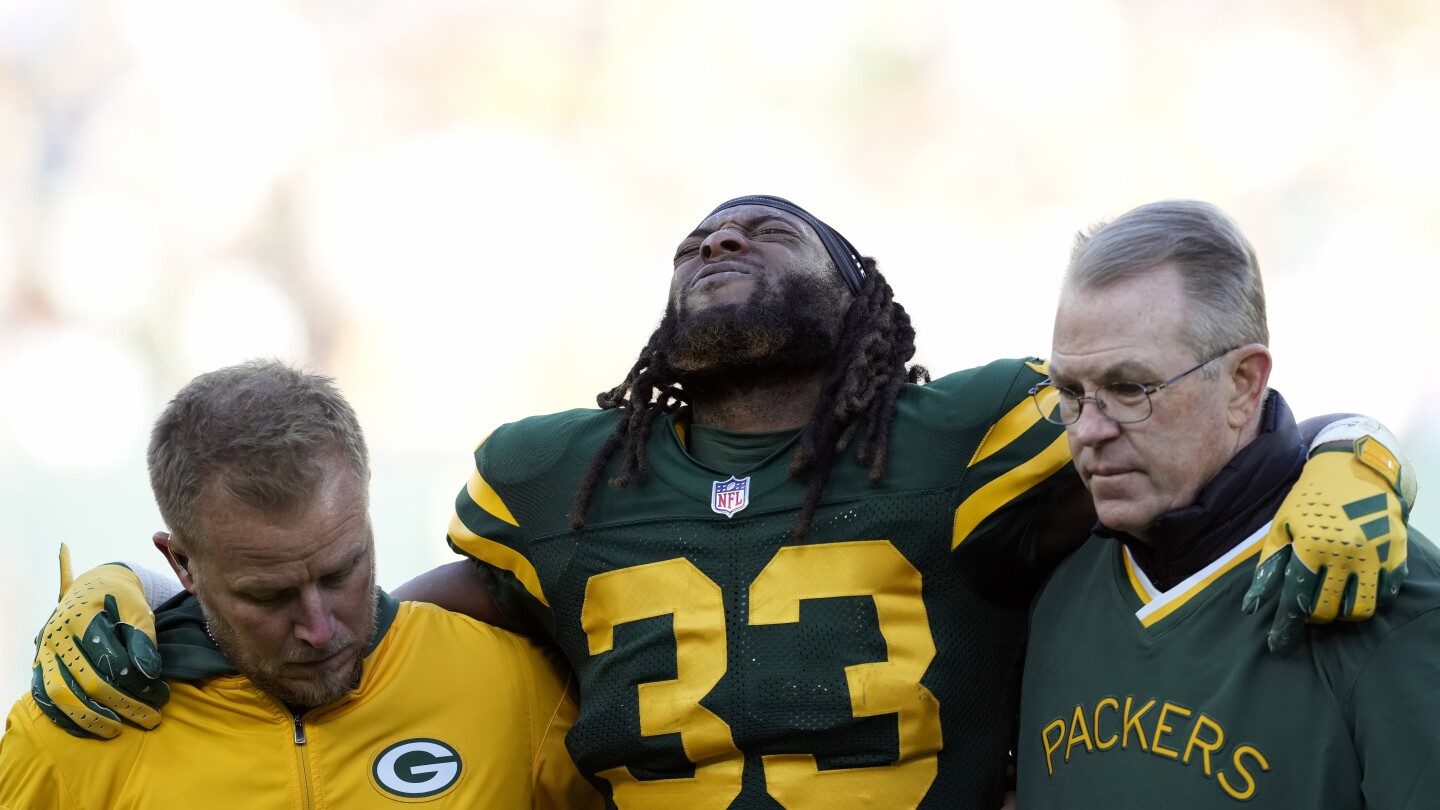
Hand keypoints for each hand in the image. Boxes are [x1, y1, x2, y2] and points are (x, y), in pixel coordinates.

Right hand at [30, 545, 169, 737]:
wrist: (92, 587)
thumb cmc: (120, 600)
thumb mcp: (138, 609)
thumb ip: (144, 638)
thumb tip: (150, 673)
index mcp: (80, 616)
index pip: (109, 657)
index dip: (137, 680)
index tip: (161, 694)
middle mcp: (56, 635)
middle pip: (87, 680)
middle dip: (122, 704)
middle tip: (151, 718)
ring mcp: (43, 652)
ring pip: (61, 694)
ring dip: (90, 718)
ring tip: (117, 731)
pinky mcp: (38, 666)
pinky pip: (44, 698)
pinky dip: (64, 718)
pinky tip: (88, 730)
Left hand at [1243, 437, 1408, 651]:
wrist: (1354, 468)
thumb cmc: (1309, 499)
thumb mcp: (1282, 526)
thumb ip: (1268, 566)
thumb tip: (1251, 606)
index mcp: (1312, 546)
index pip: (1296, 599)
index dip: (1285, 627)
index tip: (1277, 645)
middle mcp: (1346, 554)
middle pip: (1329, 610)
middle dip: (1314, 619)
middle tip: (1306, 614)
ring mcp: (1376, 555)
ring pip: (1362, 609)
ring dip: (1344, 614)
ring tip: (1332, 603)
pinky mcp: (1397, 554)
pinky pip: (1386, 593)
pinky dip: (1371, 598)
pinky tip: (1356, 589)